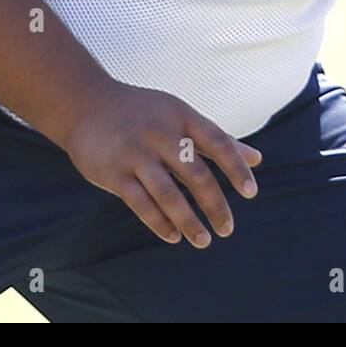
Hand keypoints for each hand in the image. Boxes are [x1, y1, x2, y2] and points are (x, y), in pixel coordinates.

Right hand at [64, 81, 261, 247]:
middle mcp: (161, 133)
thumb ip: (218, 139)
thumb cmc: (145, 114)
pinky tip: (173, 237)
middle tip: (227, 229)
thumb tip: (258, 158)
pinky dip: (159, 223)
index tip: (250, 193)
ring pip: (168, 194)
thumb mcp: (182, 116)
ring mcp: (136, 153)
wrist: (87, 105)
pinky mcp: (113, 172)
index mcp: (182, 116)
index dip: (236, 168)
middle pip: (196, 173)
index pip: (218, 141)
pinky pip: (140, 203)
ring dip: (189, 221)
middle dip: (215, 205)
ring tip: (204, 241)